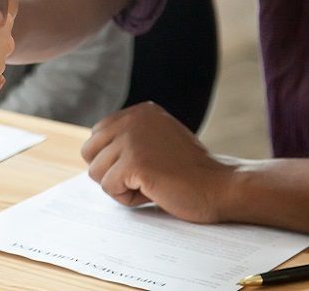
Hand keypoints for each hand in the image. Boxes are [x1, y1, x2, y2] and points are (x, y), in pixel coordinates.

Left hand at [81, 102, 237, 222]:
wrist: (219, 187)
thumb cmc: (190, 172)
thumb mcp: (157, 142)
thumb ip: (129, 139)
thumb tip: (89, 152)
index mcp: (139, 111)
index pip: (96, 136)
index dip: (114, 160)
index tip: (145, 165)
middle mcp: (133, 118)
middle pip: (89, 152)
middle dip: (110, 172)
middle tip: (145, 177)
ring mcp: (133, 139)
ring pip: (96, 173)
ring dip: (121, 187)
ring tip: (153, 182)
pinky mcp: (134, 162)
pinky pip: (109, 188)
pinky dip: (128, 198)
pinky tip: (154, 191)